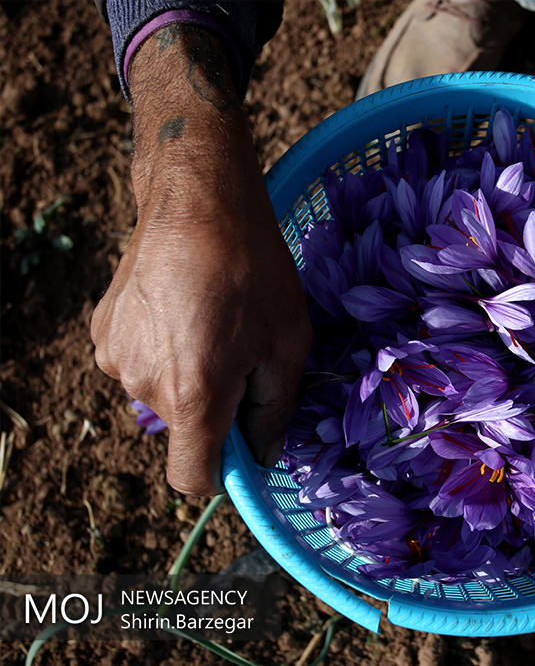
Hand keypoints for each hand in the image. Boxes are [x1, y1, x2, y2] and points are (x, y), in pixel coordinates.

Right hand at [92, 25, 310, 494]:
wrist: (198, 201)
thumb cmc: (255, 272)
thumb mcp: (288, 345)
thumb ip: (274, 412)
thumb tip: (262, 456)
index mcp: (193, 397)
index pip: (192, 478)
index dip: (223, 472)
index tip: (244, 445)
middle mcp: (143, 385)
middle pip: (183, 430)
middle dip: (214, 409)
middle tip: (243, 353)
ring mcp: (114, 357)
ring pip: (160, 394)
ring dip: (187, 376)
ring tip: (212, 322)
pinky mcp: (101, 331)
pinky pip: (139, 362)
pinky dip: (162, 350)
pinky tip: (183, 309)